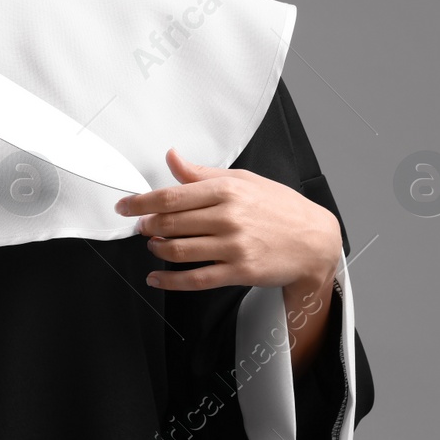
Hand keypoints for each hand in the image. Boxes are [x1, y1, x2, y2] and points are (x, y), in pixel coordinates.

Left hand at [117, 148, 342, 290]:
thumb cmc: (280, 208)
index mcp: (228, 190)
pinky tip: (157, 278)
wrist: (314, 240)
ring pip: (178, 251)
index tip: (125, 206)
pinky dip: (169, 281)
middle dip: (147, 226)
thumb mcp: (244, 180)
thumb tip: (173, 158)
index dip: (141, 202)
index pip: (172, 195)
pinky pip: (194, 279)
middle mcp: (229, 217)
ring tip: (153, 245)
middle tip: (141, 226)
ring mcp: (233, 246)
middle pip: (170, 223)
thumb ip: (203, 173)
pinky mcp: (239, 272)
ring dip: (156, 249)